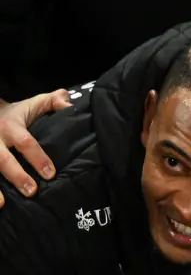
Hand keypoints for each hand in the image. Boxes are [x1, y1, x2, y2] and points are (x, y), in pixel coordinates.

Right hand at [0, 90, 71, 205]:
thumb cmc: (15, 113)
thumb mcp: (34, 103)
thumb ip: (55, 101)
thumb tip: (69, 106)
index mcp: (11, 126)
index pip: (26, 143)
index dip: (38, 158)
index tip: (50, 174)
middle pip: (3, 160)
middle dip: (17, 176)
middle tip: (32, 191)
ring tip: (3, 204)